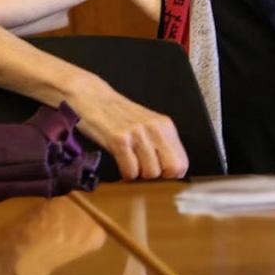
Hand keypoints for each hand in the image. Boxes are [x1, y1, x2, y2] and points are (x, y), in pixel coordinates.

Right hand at [66, 78, 188, 180]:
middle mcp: (155, 128)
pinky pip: (130, 172)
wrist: (92, 97)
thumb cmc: (119, 115)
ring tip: (129, 162)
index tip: (159, 174)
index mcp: (165, 125)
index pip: (182, 163)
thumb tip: (172, 173)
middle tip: (143, 169)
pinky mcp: (120, 140)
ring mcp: (138, 134)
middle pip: (170, 170)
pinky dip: (125, 173)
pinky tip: (120, 161)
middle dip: (157, 177)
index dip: (171, 174)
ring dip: (138, 174)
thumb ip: (161, 143)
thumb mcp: (148, 124)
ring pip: (150, 173)